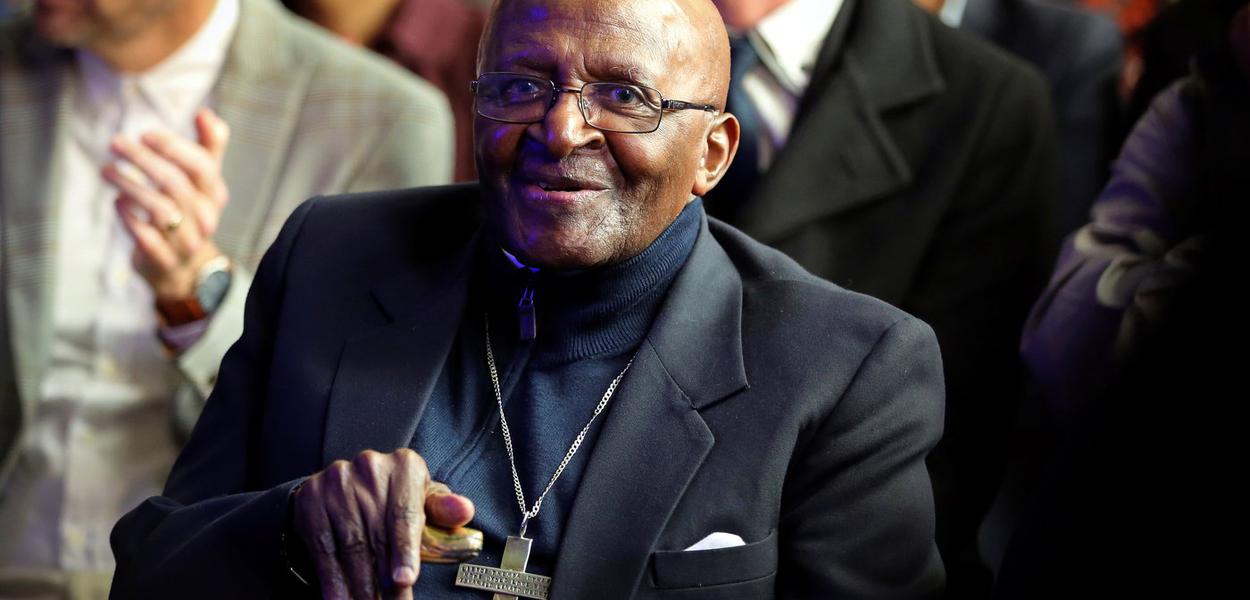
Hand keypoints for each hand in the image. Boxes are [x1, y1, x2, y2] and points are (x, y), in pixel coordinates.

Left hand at [103, 107, 230, 299]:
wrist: (185, 269)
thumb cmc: (190, 213)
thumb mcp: (204, 182)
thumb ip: (208, 147)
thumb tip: (206, 113)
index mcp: (215, 195)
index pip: (202, 166)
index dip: (173, 147)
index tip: (145, 134)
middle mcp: (205, 218)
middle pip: (175, 184)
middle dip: (142, 160)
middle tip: (115, 143)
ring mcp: (186, 241)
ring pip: (159, 209)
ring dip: (129, 185)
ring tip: (107, 170)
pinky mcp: (163, 259)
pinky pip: (146, 237)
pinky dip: (129, 216)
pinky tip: (117, 200)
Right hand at [293, 449, 475, 599]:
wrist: (347, 485)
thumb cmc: (397, 498)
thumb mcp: (423, 500)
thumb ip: (442, 510)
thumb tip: (464, 510)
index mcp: (404, 466)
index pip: (405, 514)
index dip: (405, 550)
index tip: (405, 580)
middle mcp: (369, 467)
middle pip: (378, 535)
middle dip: (385, 579)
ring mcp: (336, 483)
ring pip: (351, 545)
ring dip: (360, 584)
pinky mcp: (312, 500)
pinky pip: (323, 548)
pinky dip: (332, 579)